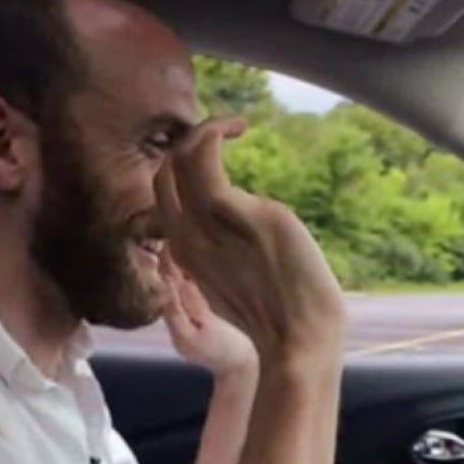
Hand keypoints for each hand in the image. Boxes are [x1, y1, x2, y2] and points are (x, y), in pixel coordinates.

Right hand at [155, 117, 345, 365]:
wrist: (299, 338)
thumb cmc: (284, 316)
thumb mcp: (241, 281)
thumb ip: (228, 253)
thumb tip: (245, 230)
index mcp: (186, 254)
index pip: (163, 195)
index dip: (180, 167)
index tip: (213, 154)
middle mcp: (187, 237)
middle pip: (164, 173)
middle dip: (189, 143)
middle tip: (224, 133)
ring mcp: (208, 224)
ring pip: (181, 158)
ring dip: (206, 129)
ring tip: (236, 125)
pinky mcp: (237, 212)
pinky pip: (205, 156)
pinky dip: (215, 131)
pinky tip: (239, 126)